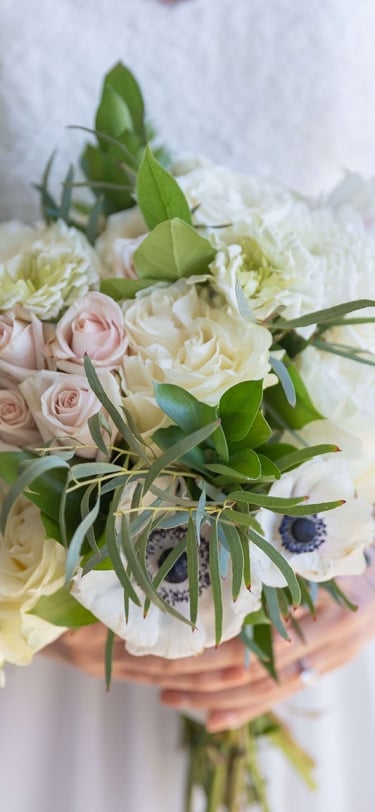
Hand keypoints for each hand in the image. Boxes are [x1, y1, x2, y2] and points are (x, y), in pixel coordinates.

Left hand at [44, 559, 374, 732]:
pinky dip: (243, 711)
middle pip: (248, 673)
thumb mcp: (320, 549)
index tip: (159, 641)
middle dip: (193, 674)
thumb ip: (282, 559)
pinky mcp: (323, 670)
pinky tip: (210, 719)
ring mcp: (327, 662)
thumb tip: (225, 554)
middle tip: (145, 666)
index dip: (203, 647)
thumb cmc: (352, 546)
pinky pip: (280, 698)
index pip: (251, 642)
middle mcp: (328, 645)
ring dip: (209, 697)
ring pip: (259, 691)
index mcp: (326, 611)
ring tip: (166, 694)